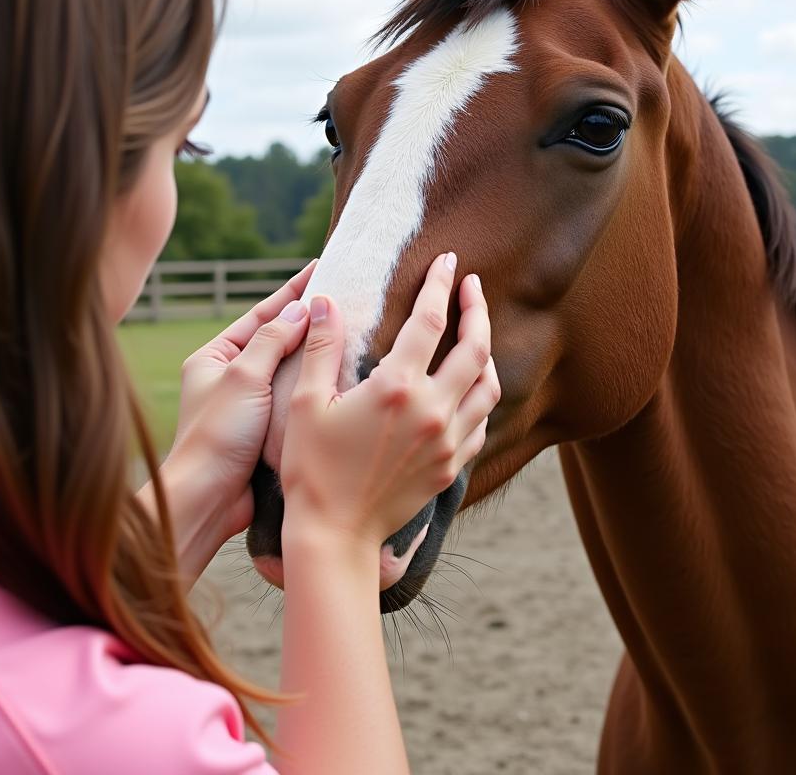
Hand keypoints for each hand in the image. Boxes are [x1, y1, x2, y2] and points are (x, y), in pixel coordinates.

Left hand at [138, 260, 315, 579]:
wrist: (209, 501)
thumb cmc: (217, 435)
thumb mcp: (244, 376)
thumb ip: (271, 339)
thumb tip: (300, 309)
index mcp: (215, 357)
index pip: (261, 314)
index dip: (292, 291)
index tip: (322, 268)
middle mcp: (232, 378)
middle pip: (278, 340)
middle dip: (309, 321)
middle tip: (345, 297)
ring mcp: (252, 406)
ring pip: (291, 371)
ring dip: (317, 355)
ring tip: (353, 333)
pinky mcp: (269, 432)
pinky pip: (297, 400)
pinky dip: (317, 387)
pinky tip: (344, 378)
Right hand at [279, 252, 499, 550]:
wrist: (336, 536)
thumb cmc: (313, 469)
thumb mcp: (308, 403)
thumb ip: (321, 347)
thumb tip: (324, 301)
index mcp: (398, 387)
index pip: (430, 320)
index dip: (440, 284)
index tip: (448, 260)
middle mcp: (433, 410)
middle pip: (475, 348)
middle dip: (477, 309)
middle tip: (473, 286)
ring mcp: (448, 441)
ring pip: (488, 385)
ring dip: (486, 352)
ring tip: (476, 333)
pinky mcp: (451, 466)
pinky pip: (481, 422)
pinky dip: (481, 396)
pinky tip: (469, 388)